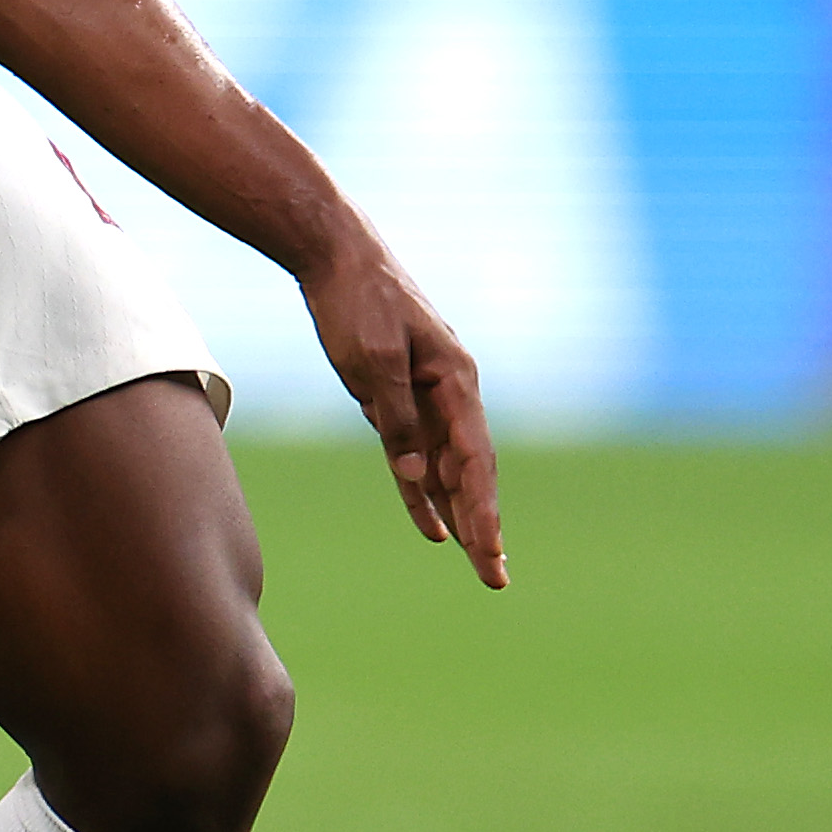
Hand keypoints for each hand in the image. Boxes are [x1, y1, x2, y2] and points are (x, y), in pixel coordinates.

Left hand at [299, 231, 502, 586]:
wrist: (336, 254)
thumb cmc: (359, 300)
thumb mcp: (374, 359)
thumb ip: (397, 418)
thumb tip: (415, 473)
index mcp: (456, 381)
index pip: (474, 459)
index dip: (483, 508)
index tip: (489, 549)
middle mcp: (450, 394)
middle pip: (470, 472)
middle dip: (484, 526)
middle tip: (495, 577)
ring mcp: (426, 397)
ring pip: (447, 470)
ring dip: (462, 516)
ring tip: (481, 563)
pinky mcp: (398, 399)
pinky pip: (416, 456)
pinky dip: (424, 492)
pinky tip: (435, 527)